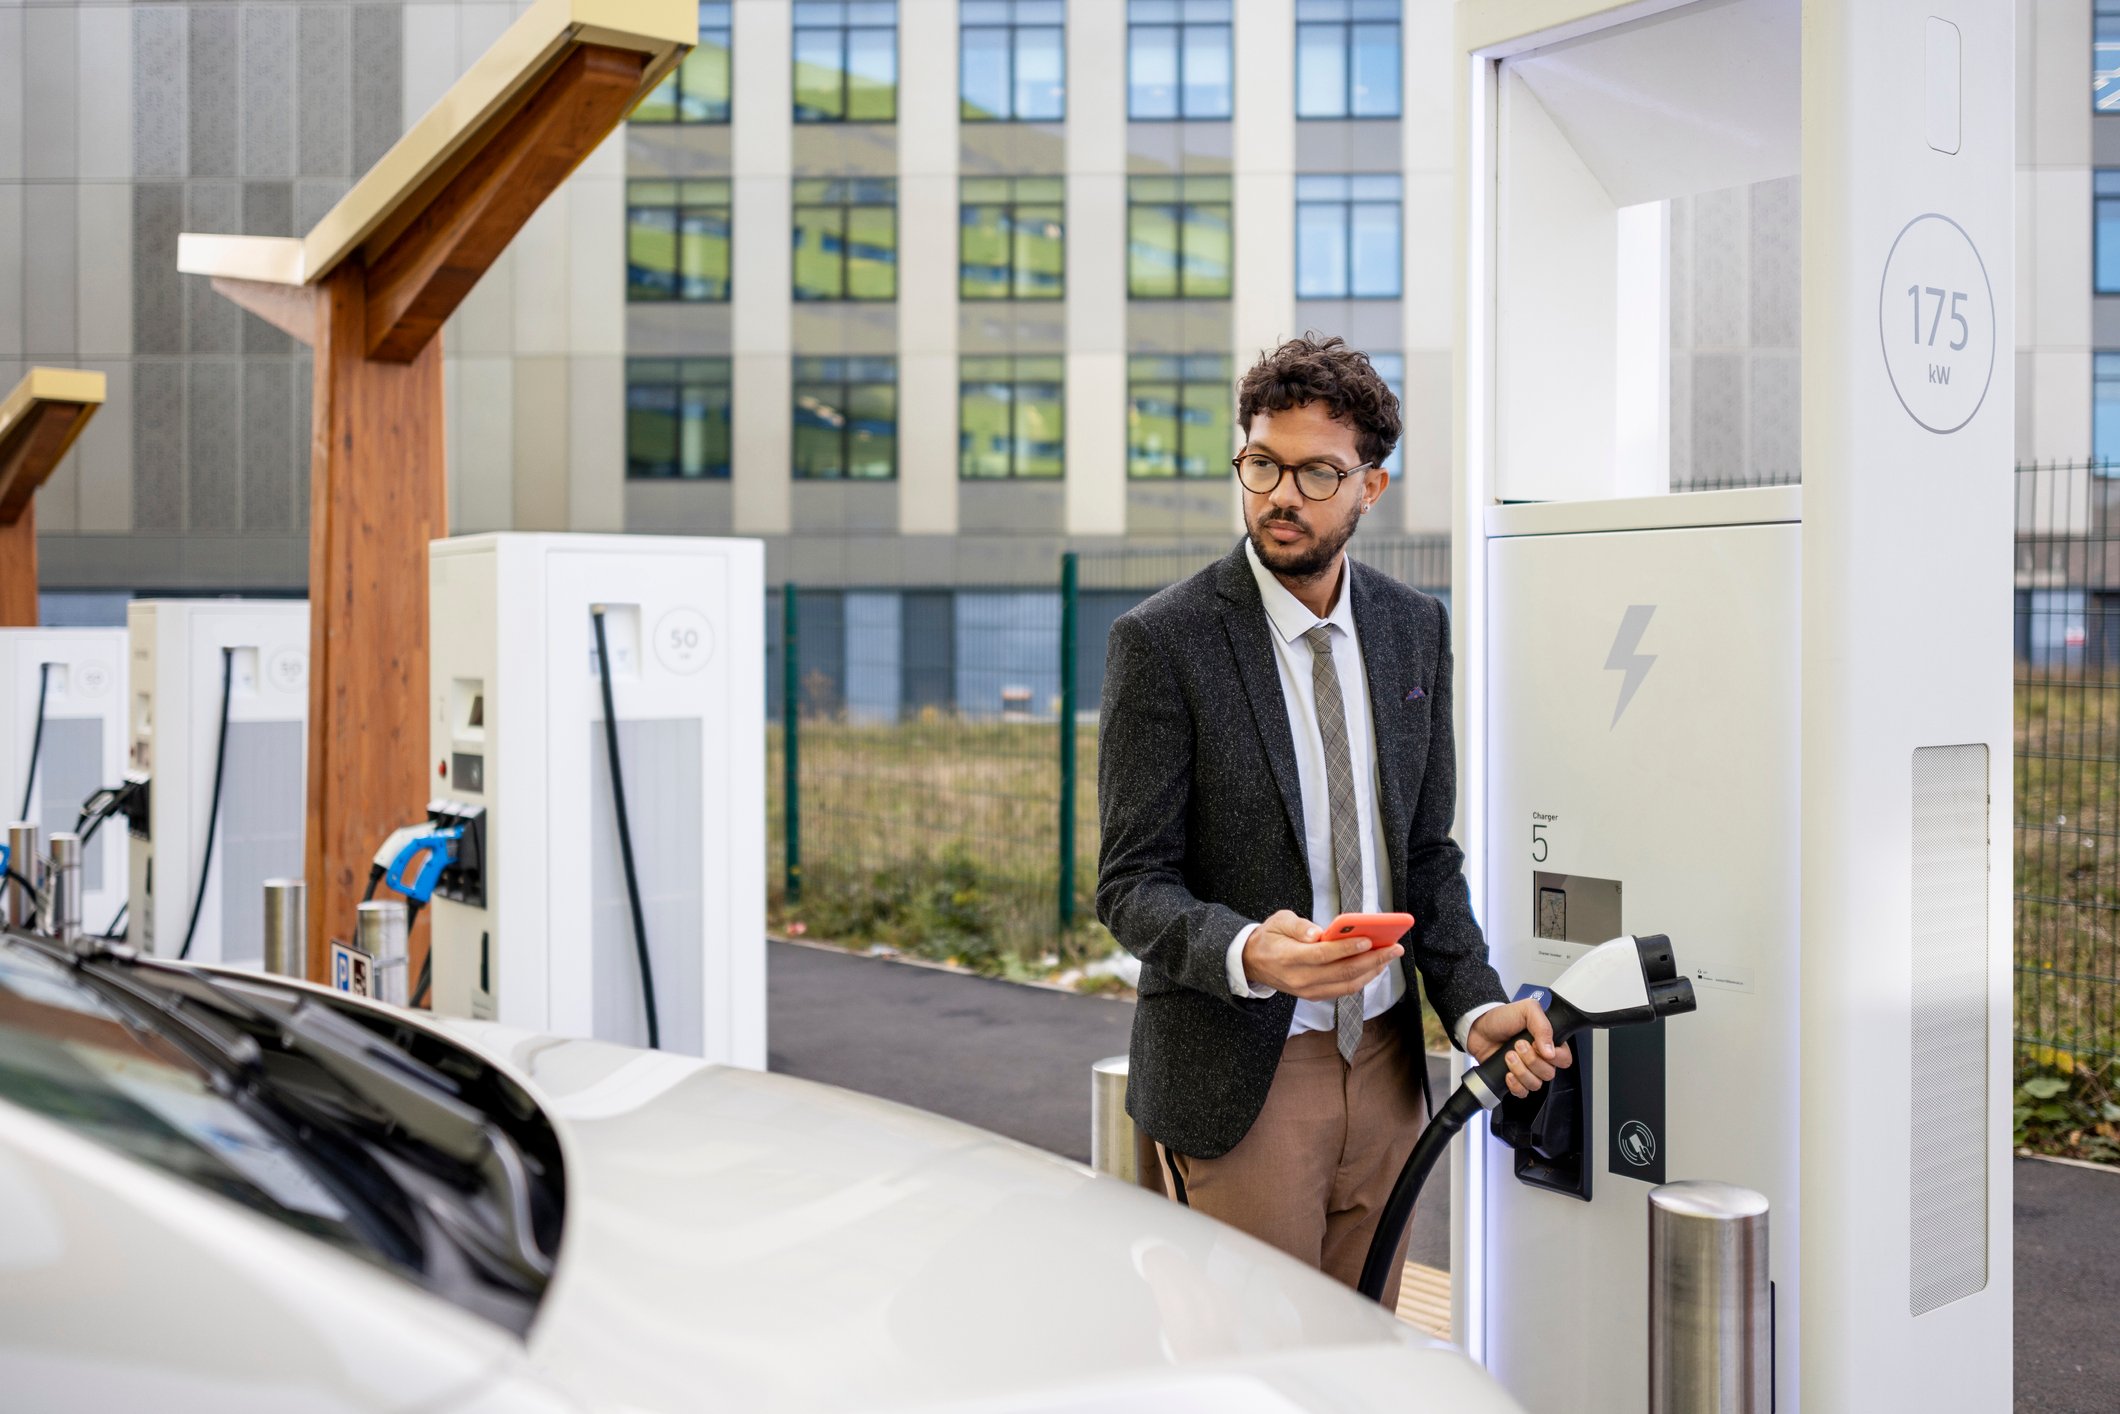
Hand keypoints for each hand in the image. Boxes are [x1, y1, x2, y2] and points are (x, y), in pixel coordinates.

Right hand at [1241, 910, 1402, 1000]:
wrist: (1252, 962)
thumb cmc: (1270, 937)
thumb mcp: (1278, 922)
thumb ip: (1297, 926)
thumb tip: (1317, 933)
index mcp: (1288, 957)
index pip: (1323, 955)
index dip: (1347, 948)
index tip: (1369, 939)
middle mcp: (1300, 979)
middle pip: (1342, 973)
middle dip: (1372, 960)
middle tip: (1394, 948)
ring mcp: (1308, 991)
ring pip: (1347, 986)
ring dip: (1372, 972)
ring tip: (1389, 956)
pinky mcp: (1314, 996)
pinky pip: (1343, 991)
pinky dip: (1362, 980)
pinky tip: (1374, 966)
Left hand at [1466, 1000, 1573, 1099]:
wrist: (1478, 1027)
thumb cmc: (1502, 1017)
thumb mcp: (1527, 1009)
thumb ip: (1543, 1026)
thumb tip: (1551, 1051)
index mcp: (1548, 1042)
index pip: (1564, 1059)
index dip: (1553, 1056)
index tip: (1536, 1044)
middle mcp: (1541, 1058)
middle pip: (1549, 1073)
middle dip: (1531, 1060)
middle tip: (1517, 1045)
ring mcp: (1527, 1070)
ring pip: (1536, 1084)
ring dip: (1521, 1071)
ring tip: (1508, 1055)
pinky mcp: (1514, 1080)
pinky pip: (1523, 1092)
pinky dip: (1515, 1085)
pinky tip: (1507, 1073)